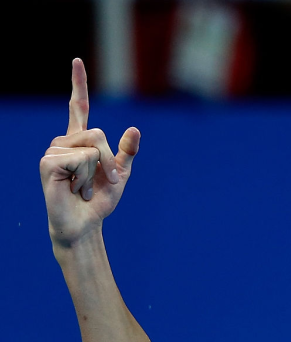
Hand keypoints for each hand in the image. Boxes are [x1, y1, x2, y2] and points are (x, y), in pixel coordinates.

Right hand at [40, 59, 139, 247]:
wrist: (85, 224)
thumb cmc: (99, 200)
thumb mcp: (121, 174)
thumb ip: (127, 152)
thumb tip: (134, 128)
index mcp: (79, 141)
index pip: (77, 107)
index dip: (78, 84)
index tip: (77, 60)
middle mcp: (63, 142)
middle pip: (98, 133)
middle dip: (110, 159)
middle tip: (105, 181)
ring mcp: (53, 151)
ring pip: (91, 147)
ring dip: (97, 172)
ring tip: (83, 187)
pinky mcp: (48, 163)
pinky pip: (81, 159)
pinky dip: (85, 176)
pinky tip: (74, 188)